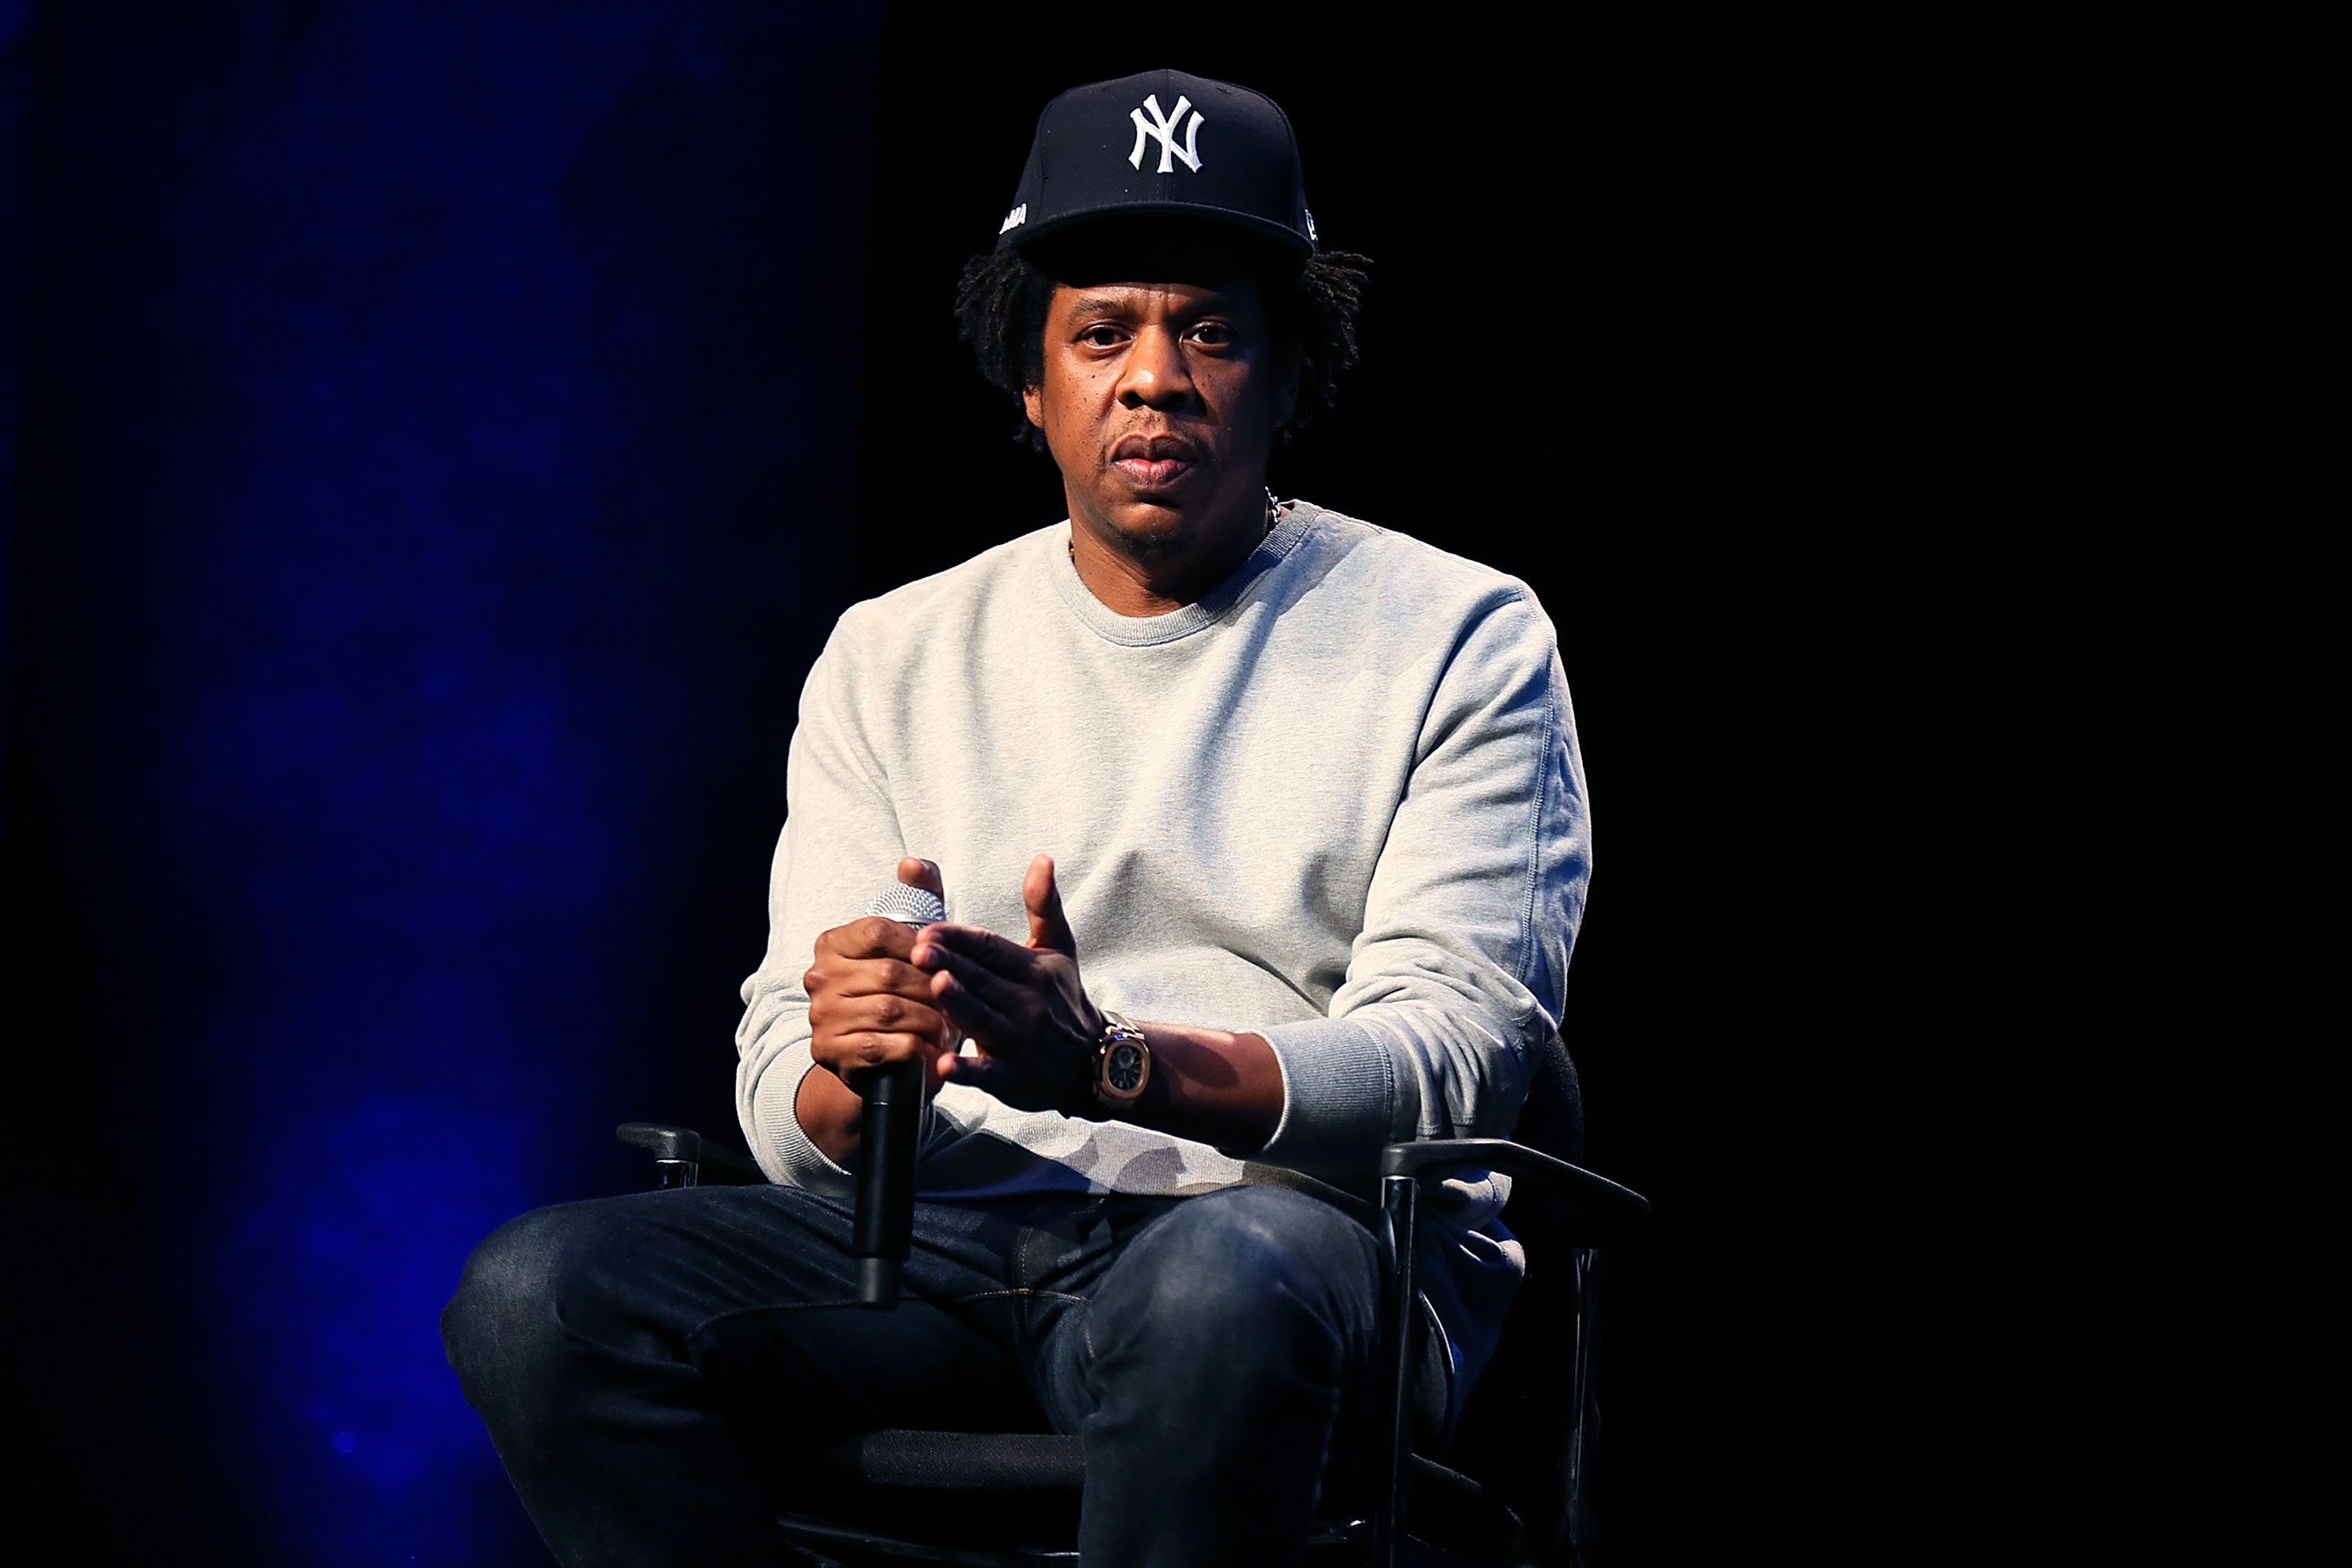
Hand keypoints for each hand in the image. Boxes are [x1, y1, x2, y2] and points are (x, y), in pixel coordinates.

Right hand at [804, 857, 960, 1092]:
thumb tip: (912, 863)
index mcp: (833, 943)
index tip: (947, 961)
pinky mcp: (829, 1052)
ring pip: (888, 1011)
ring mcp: (821, 1016)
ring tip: (952, 1024)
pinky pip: (880, 1046)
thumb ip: (920, 897)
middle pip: (888, 973)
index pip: (879, 931)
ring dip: (928, 1019)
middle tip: (959, 999)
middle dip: (932, 988)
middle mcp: (818, 976)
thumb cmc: (908, 990)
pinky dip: (914, 1047)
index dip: (920, 945)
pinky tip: (932, 1048)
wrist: (885, 1058)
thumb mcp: (917, 943)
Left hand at [914, 854, 1104, 1115]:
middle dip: (950, 963)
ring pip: (984, 1020)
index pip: (991, 948)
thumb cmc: (1064, 1000)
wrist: (1093, 1062)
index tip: (930, 929)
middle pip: (982, 980)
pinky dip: (969, 1070)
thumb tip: (1042, 858)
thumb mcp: (1059, 949)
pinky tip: (946, 1064)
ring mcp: (1020, 1042)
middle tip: (918, 948)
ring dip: (960, 1004)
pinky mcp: (1013, 1078)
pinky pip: (989, 1073)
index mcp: (1033, 970)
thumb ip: (1044, 904)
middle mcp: (1027, 1004)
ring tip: (935, 986)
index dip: (961, 938)